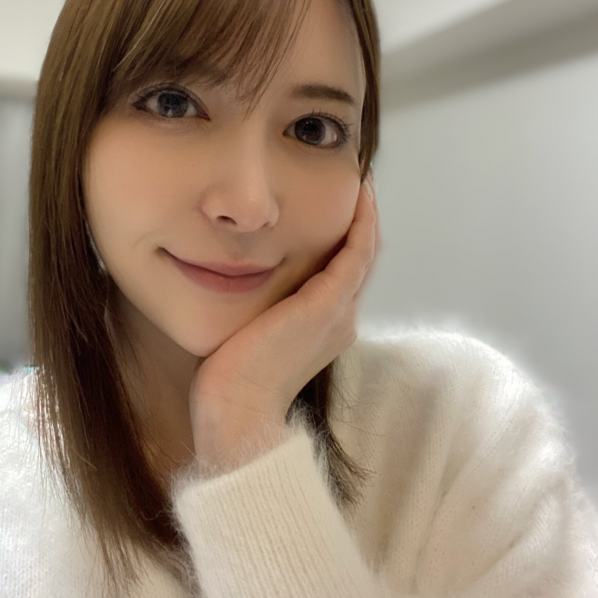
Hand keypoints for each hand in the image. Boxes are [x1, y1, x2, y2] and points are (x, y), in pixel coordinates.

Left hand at [189, 171, 380, 470]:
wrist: (238, 417)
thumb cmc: (231, 385)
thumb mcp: (248, 336)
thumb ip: (255, 310)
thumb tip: (231, 284)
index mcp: (324, 327)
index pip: (343, 272)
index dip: (345, 237)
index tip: (337, 205)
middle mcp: (340, 319)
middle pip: (360, 258)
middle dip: (359, 219)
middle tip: (354, 181)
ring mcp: (338, 312)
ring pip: (364, 251)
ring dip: (365, 214)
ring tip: (360, 180)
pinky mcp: (326, 305)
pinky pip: (356, 252)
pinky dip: (362, 222)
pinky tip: (359, 194)